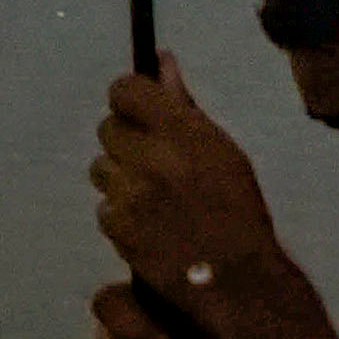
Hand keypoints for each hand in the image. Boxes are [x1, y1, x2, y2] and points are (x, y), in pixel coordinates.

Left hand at [92, 58, 282, 304]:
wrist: (237, 279)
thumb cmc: (237, 209)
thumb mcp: (221, 150)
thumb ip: (184, 104)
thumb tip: (160, 59)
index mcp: (184, 130)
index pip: (125, 91)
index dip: (129, 101)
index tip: (138, 113)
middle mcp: (153, 156)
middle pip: (107, 129)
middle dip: (125, 143)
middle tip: (152, 164)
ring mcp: (132, 193)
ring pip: (101, 168)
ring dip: (120, 179)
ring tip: (152, 199)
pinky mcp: (119, 227)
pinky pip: (103, 207)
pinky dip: (120, 215)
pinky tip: (148, 227)